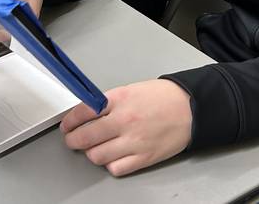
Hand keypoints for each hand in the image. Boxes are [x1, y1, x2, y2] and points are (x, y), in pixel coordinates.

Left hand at [61, 79, 192, 176]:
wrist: (191, 108)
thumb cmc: (163, 97)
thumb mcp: (131, 90)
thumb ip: (109, 102)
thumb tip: (87, 113)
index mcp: (119, 99)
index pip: (83, 112)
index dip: (70, 121)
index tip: (67, 126)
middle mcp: (124, 121)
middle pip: (86, 137)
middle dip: (73, 141)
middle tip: (72, 140)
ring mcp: (134, 141)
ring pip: (97, 156)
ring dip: (91, 153)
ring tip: (93, 148)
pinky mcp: (144, 157)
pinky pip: (116, 168)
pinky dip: (110, 165)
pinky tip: (112, 157)